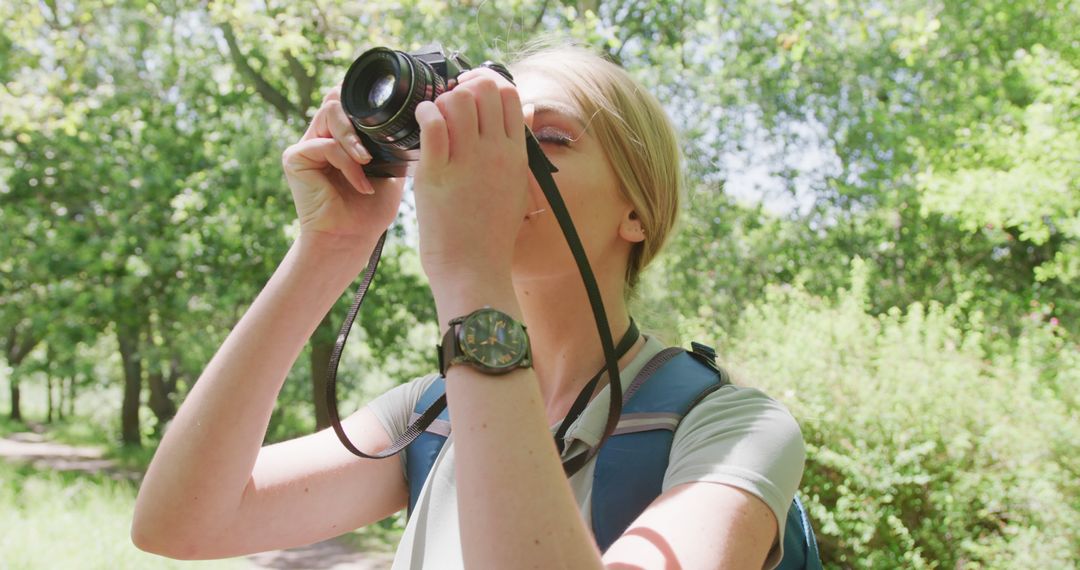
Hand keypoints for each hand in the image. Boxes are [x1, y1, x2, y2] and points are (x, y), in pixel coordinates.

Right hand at [281, 86, 405, 252]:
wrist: (353, 238)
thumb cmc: (370, 210)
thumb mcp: (389, 169)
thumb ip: (386, 142)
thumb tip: (407, 117)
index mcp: (338, 138)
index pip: (345, 102)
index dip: (362, 101)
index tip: (386, 115)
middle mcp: (319, 137)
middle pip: (336, 101)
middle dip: (361, 120)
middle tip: (375, 149)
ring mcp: (305, 146)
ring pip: (331, 114)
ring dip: (354, 139)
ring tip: (368, 164)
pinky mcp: (294, 158)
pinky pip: (327, 145)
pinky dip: (348, 163)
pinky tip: (361, 184)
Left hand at [412, 67, 530, 291]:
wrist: (474, 269)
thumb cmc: (491, 231)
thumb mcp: (518, 185)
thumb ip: (521, 145)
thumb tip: (530, 109)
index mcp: (515, 154)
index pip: (510, 94)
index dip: (487, 84)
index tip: (471, 95)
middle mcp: (495, 153)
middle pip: (485, 89)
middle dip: (463, 88)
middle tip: (449, 105)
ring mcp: (467, 163)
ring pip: (458, 100)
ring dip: (442, 102)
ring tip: (435, 120)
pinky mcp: (437, 175)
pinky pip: (432, 124)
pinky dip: (425, 114)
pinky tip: (421, 124)